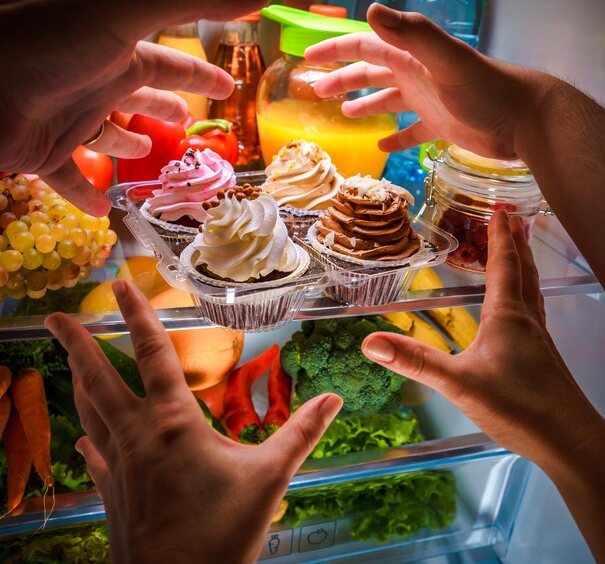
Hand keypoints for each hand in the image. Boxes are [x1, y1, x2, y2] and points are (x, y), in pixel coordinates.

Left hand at [0, 0, 272, 214]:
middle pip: (140, 97)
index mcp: (119, 49)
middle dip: (167, 107)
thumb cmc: (54, 43)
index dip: (201, 74)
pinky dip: (90, 195)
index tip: (227, 87)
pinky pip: (72, 179)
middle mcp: (96, 81)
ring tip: (150, 156)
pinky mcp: (44, 152)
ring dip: (128, 146)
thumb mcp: (129, 9)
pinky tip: (108, 211)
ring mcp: (69, 117)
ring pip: (108, 136)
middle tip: (189, 123)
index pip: (171, 62)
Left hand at [45, 282, 341, 563]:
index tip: (121, 285)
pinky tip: (83, 436)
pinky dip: (88, 435)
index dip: (137, 314)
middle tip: (54, 317)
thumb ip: (301, 432)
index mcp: (173, 422)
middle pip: (98, 377)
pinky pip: (94, 453)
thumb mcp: (270, 478)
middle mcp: (137, 435)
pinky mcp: (111, 492)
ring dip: (78, 380)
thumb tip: (335, 398)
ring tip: (69, 359)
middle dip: (75, 343)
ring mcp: (118, 464)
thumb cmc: (223, 535)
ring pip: (90, 410)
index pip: (152, 353)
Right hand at [305, 3, 547, 160]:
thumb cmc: (485, 90)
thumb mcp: (446, 59)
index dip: (336, 50)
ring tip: (344, 114)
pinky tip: (382, 147)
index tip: (308, 58)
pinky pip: (410, 132)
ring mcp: (427, 101)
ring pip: (387, 101)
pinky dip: (396, 139)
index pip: (365, 46)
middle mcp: (415, 75)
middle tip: (316, 91)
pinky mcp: (439, 126)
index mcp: (411, 57)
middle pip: (371, 73)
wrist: (522, 120)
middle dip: (343, 79)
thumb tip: (369, 12)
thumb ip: (411, 35)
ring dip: (365, 105)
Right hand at [361, 211, 604, 561]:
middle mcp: (527, 320)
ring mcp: (539, 338)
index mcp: (508, 317)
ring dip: (523, 263)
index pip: (504, 266)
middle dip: (515, 242)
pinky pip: (533, 308)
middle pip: (523, 271)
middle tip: (511, 217)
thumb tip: (370, 342)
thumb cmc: (519, 409)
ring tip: (518, 248)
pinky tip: (519, 305)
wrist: (570, 442)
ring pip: (532, 288)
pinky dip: (525, 290)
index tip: (499, 210)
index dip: (499, 237)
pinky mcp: (542, 355)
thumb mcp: (458, 384)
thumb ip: (414, 362)